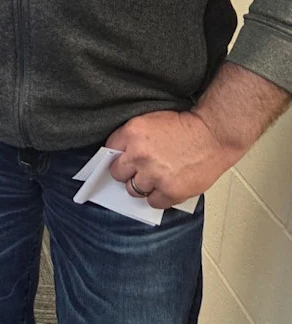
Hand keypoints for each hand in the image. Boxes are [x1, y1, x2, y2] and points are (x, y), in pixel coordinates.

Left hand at [105, 109, 243, 207]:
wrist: (214, 134)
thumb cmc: (187, 127)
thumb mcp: (151, 121)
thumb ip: (133, 138)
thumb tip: (120, 155)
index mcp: (132, 133)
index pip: (109, 151)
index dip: (118, 156)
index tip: (123, 159)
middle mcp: (139, 155)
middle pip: (117, 173)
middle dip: (127, 172)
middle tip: (140, 170)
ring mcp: (154, 175)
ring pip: (133, 190)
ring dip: (143, 186)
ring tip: (156, 178)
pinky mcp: (170, 191)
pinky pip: (153, 202)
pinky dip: (159, 197)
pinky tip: (166, 187)